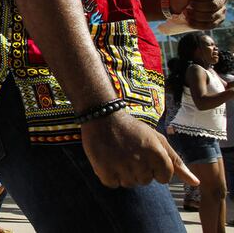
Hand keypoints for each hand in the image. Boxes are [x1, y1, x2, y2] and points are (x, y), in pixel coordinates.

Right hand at [81, 111, 197, 187]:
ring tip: (118, 154)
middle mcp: (142, 163)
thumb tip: (196, 183)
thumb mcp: (158, 140)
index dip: (154, 167)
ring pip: (129, 184)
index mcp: (158, 155)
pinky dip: (109, 174)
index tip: (144, 153)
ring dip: (123, 173)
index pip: (164, 178)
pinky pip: (112, 184)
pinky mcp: (105, 171)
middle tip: (129, 151)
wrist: (103, 116)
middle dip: (138, 169)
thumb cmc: (133, 129)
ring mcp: (123, 168)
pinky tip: (108, 159)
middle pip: (145, 181)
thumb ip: (176, 163)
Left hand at [169, 0, 226, 28]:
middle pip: (212, 6)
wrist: (176, 8)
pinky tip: (190, 19)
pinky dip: (197, 24)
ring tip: (188, 12)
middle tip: (188, 5)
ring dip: (195, 16)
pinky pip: (209, 26)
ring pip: (210, 17)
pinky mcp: (217, 22)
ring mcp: (221, 11)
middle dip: (196, 7)